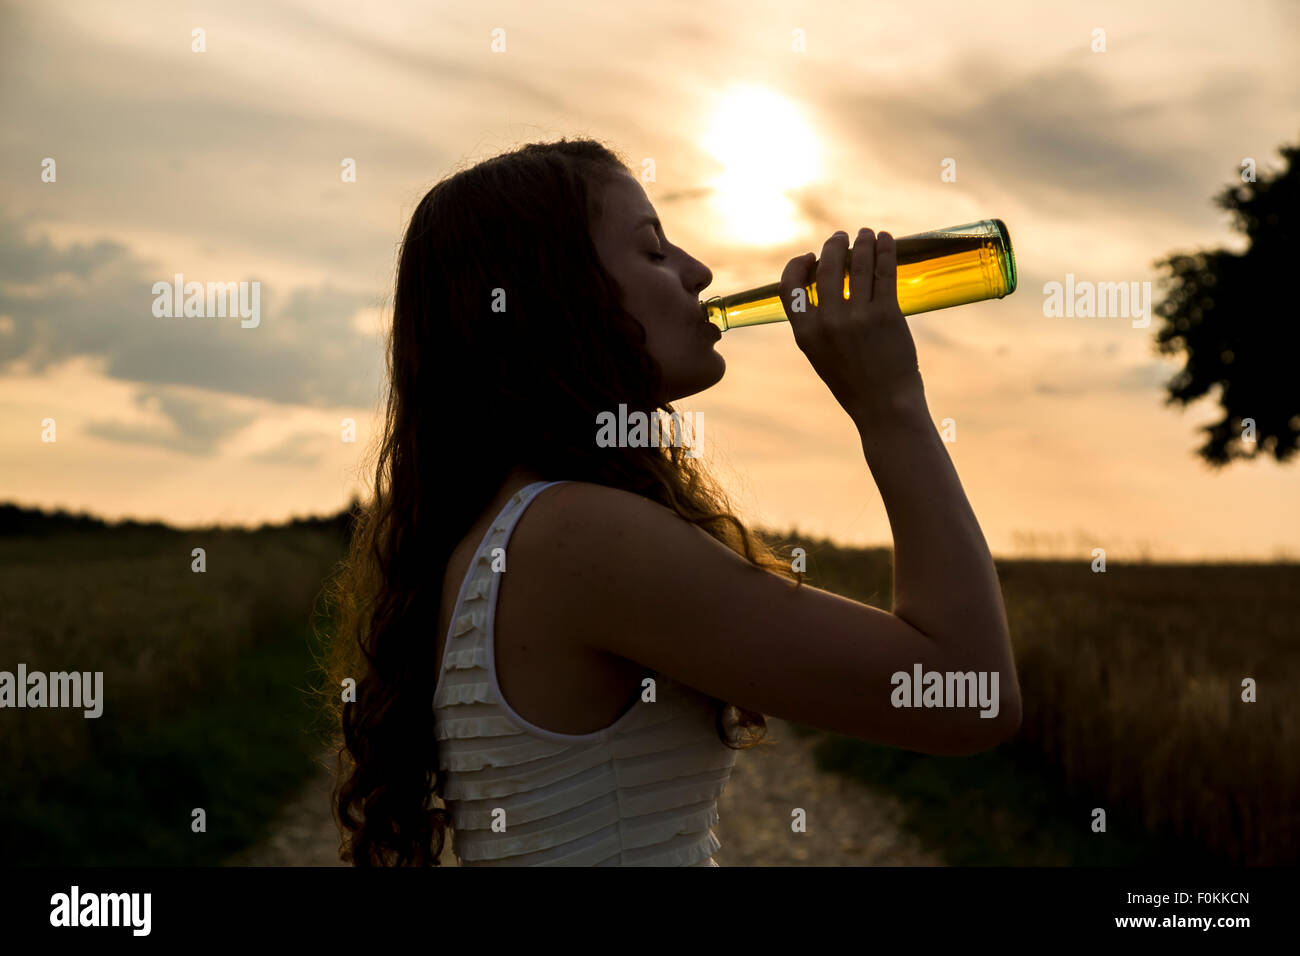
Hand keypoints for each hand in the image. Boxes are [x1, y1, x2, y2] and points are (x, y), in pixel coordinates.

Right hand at [779, 229, 925, 427]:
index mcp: (804, 333)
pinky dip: (885, 251)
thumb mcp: (821, 355)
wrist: (884, 406)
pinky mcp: (886, 314)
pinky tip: (886, 240)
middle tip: (843, 236)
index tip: (812, 256)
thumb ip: (816, 323)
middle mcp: (827, 322)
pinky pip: (883, 272)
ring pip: (858, 264)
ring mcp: (857, 317)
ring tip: (867, 233)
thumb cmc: (853, 382)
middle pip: (827, 267)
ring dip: (863, 242)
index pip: (789, 285)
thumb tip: (822, 284)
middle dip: (835, 245)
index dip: (799, 264)